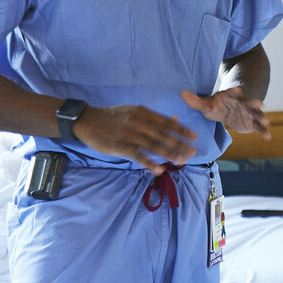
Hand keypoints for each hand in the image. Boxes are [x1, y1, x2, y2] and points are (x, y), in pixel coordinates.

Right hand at [72, 105, 197, 173]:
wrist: (88, 120)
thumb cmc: (113, 117)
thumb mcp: (134, 112)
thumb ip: (153, 118)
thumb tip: (175, 119)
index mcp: (143, 113)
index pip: (167, 122)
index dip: (182, 130)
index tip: (194, 137)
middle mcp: (139, 122)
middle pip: (164, 134)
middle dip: (180, 144)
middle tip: (193, 152)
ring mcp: (130, 134)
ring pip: (154, 145)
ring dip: (170, 154)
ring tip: (182, 161)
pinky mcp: (121, 146)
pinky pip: (139, 156)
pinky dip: (150, 163)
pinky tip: (160, 170)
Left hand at [182, 87, 271, 139]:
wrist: (228, 110)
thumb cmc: (216, 105)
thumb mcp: (205, 104)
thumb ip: (195, 101)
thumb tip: (181, 93)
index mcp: (230, 97)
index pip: (232, 92)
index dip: (235, 91)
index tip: (238, 90)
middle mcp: (242, 103)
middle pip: (249, 102)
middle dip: (254, 103)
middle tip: (259, 103)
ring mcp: (248, 112)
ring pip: (256, 114)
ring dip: (261, 117)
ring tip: (266, 122)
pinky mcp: (252, 123)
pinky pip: (259, 127)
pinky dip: (264, 131)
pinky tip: (268, 137)